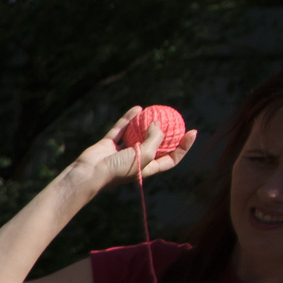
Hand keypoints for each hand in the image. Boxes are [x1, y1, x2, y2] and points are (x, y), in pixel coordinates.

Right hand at [81, 108, 198, 188]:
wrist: (90, 174)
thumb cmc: (119, 169)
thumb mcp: (146, 154)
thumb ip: (155, 138)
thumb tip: (157, 123)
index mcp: (147, 169)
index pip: (171, 159)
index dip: (184, 147)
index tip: (192, 132)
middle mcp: (135, 161)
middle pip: (155, 146)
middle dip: (166, 133)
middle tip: (176, 119)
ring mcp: (121, 152)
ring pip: (137, 135)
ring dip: (146, 124)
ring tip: (157, 111)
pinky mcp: (109, 144)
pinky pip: (121, 129)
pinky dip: (129, 119)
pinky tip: (138, 108)